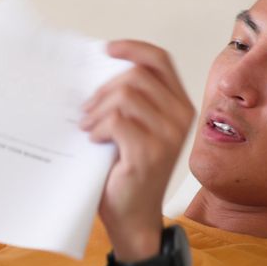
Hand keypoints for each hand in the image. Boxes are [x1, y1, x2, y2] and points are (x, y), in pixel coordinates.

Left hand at [80, 41, 194, 260]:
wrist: (131, 217)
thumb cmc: (126, 172)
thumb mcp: (132, 129)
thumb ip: (128, 100)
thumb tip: (98, 68)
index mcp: (178, 106)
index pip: (160, 60)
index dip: (132, 48)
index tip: (105, 50)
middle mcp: (181, 117)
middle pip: (136, 75)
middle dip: (103, 90)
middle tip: (86, 111)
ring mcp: (169, 135)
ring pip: (125, 96)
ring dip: (97, 111)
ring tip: (88, 128)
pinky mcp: (151, 152)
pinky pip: (117, 120)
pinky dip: (98, 128)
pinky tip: (94, 141)